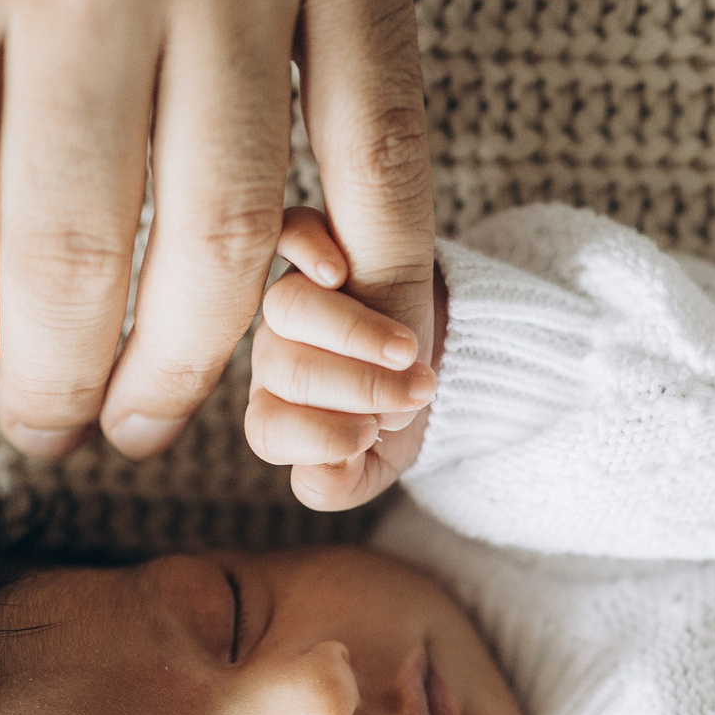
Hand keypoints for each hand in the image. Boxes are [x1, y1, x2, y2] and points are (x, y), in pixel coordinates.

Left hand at [248, 207, 440, 506]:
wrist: (443, 355)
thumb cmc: (401, 411)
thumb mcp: (380, 462)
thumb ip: (342, 483)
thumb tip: (323, 468)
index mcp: (280, 410)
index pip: (270, 429)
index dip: (321, 436)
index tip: (376, 434)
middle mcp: (275, 354)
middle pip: (286, 369)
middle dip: (360, 387)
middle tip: (419, 392)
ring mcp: (291, 298)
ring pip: (290, 308)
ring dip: (353, 332)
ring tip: (410, 350)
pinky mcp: (316, 245)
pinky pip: (289, 231)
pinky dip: (307, 248)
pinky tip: (340, 270)